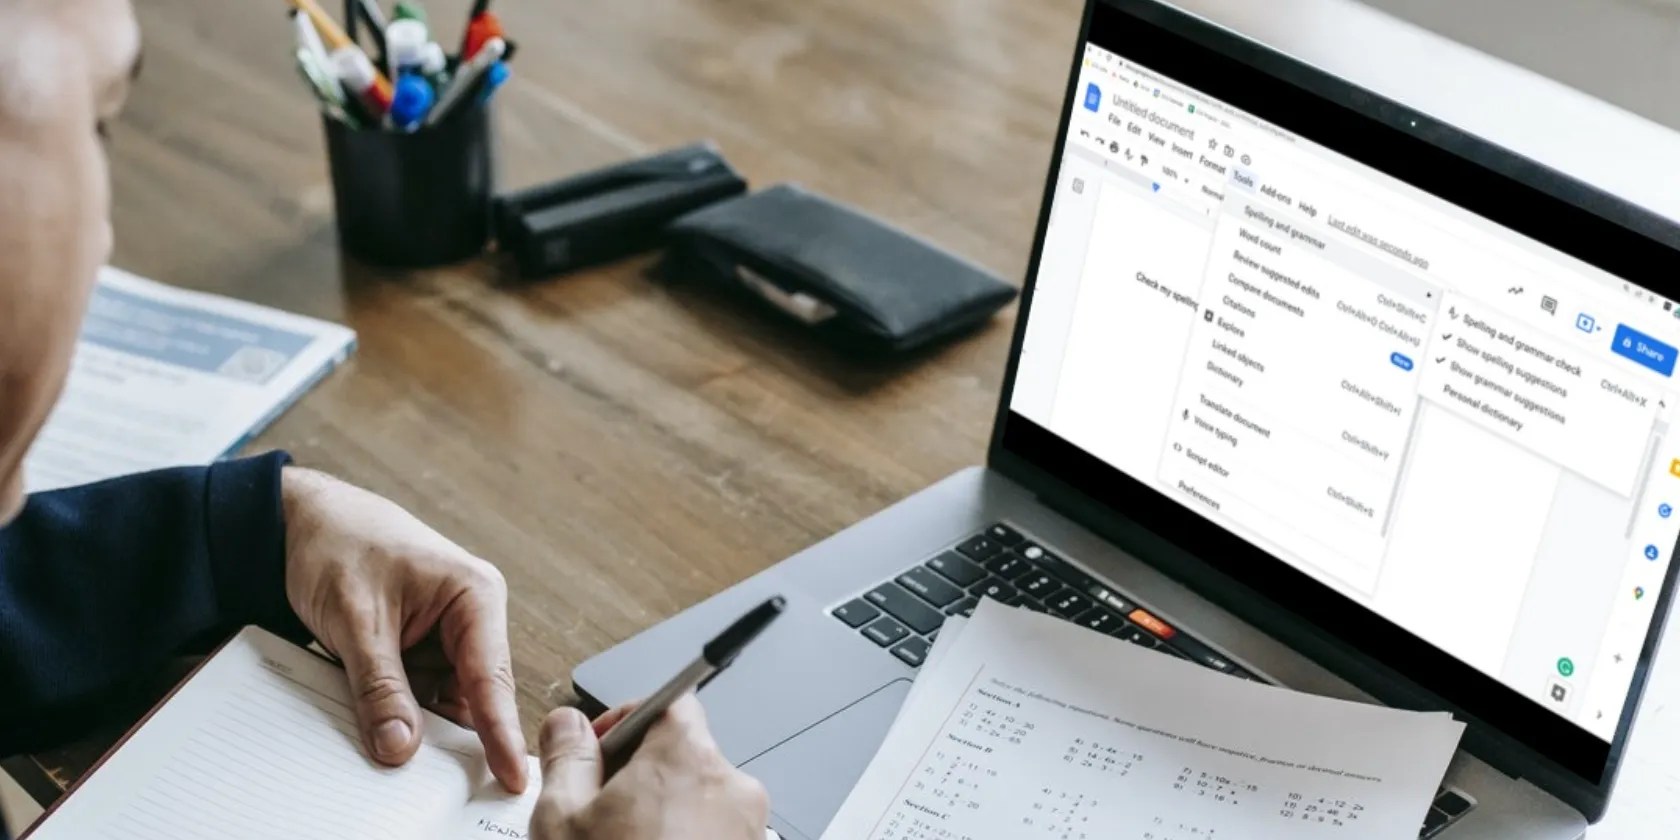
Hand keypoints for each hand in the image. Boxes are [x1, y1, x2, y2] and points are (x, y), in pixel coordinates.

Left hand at [281, 467, 527, 791]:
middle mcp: (470, 617)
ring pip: (442, 701)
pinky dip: (397, 711)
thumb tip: (400, 746)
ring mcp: (445, 635)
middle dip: (451, 733)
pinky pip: (417, 694)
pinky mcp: (420, 648)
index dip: (501, 731)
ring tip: (389, 737)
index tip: (511, 775)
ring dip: (417, 722)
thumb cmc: (338, 543)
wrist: (297, 522)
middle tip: (444, 780)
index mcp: (474, 594)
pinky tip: (379, 721)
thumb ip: (380, 686)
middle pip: (473, 696)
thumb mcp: (356, 620)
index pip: (491, 677)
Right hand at [532, 698, 768, 838]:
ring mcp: (749, 832)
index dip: (628, 720)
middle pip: (685, 756)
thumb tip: (567, 726)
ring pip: (701, 802)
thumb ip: (567, 757)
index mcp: (688, 758)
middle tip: (599, 812)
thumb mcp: (563, 819)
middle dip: (641, 776)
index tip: (601, 747)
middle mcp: (733, 788)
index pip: (669, 703)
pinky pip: (715, 836)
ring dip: (663, 815)